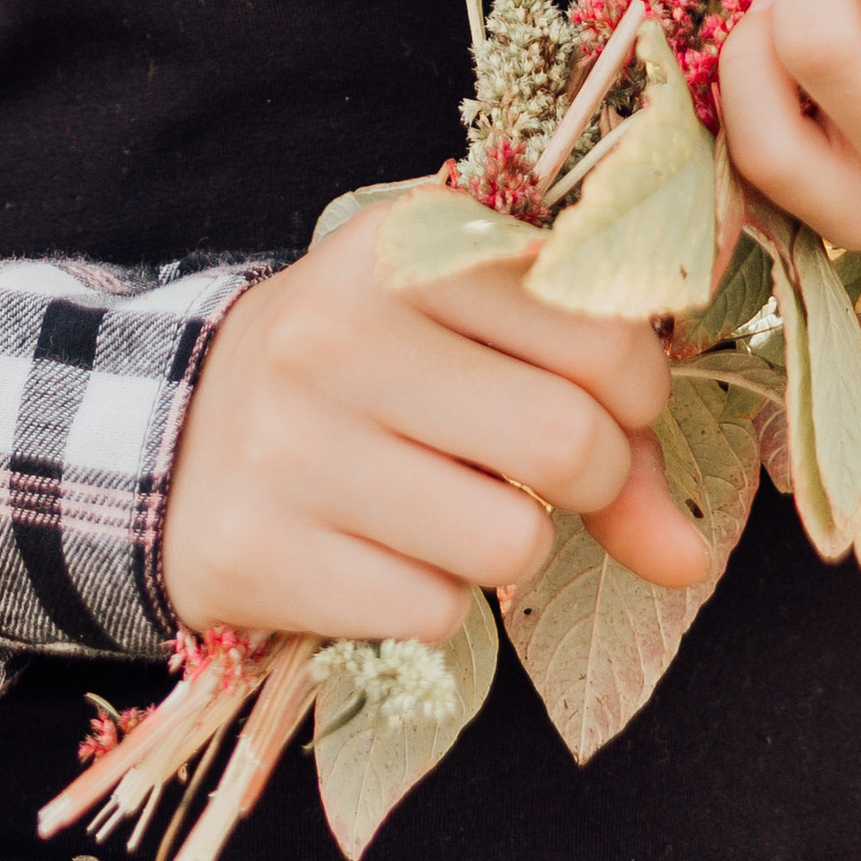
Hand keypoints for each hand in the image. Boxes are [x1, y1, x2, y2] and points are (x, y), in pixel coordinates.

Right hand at [161, 206, 709, 641]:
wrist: (166, 439)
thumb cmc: (357, 376)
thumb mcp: (465, 340)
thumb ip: (600, 420)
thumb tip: (694, 557)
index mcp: (405, 245)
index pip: (602, 329)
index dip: (636, 390)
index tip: (603, 400)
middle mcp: (340, 332)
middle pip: (569, 442)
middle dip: (594, 480)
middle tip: (549, 475)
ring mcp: (292, 445)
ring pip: (512, 544)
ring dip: (510, 546)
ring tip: (449, 505)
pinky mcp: (261, 552)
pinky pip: (436, 615)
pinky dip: (436, 602)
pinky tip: (381, 551)